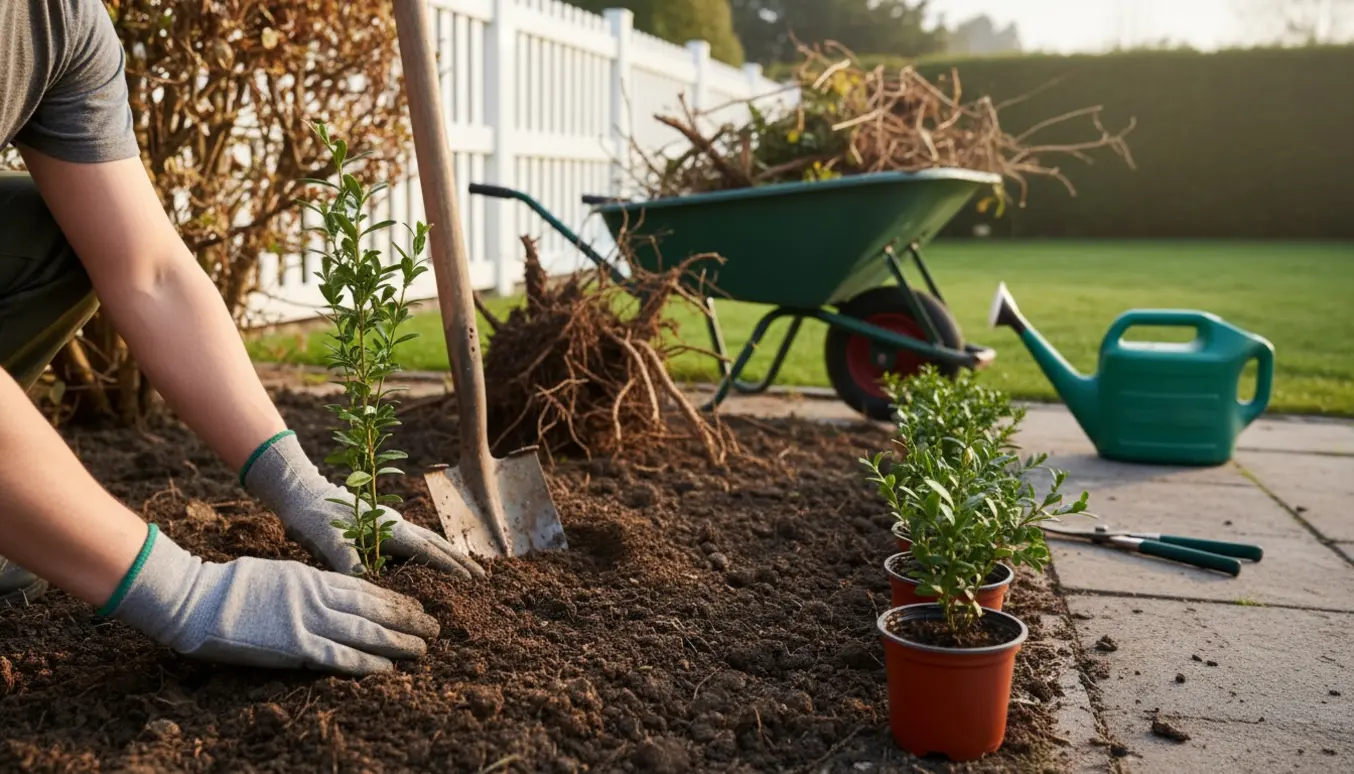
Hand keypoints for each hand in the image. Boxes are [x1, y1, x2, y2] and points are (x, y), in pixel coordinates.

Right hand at [107, 526, 439, 675]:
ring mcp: (308, 621)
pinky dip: (367, 662)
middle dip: (408, 618)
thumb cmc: (228, 586)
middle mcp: (318, 596)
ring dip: (398, 641)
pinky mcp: (295, 646)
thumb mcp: (277, 574)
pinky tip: (389, 668)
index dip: (394, 599)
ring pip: (365, 631)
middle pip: (374, 608)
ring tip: (423, 648)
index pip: (365, 588)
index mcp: (313, 577)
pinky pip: (339, 656)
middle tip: (435, 627)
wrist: (198, 598)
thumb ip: (304, 584)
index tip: (417, 606)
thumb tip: (322, 591)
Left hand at [291, 484, 485, 578]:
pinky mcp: (385, 525)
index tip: (472, 583)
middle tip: (485, 578)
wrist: (302, 492)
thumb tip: (365, 584)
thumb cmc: (314, 517)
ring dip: (452, 556)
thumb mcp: (329, 540)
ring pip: (431, 541)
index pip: (428, 552)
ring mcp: (393, 523)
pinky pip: (418, 541)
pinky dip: (435, 552)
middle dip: (461, 562)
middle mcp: (398, 525)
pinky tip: (434, 561)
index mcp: (391, 530)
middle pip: (438, 545)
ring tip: (469, 570)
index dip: (451, 568)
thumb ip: (348, 561)